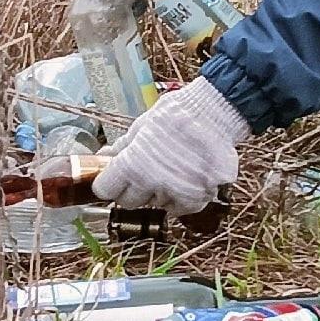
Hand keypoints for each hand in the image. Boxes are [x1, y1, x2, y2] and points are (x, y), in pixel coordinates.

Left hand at [90, 78, 247, 214]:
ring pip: (157, 204)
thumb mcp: (141, 126)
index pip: (106, 190)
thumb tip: (104, 156)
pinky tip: (185, 178)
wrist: (215, 113)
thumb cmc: (178, 114)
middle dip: (132, 189)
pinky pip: (181, 207)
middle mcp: (152, 184)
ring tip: (170, 169)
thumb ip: (122, 147)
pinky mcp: (198, 199)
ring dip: (159, 192)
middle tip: (142, 173)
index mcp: (132, 165)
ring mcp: (176, 193)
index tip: (112, 179)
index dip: (108, 183)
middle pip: (129, 201)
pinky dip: (181, 197)